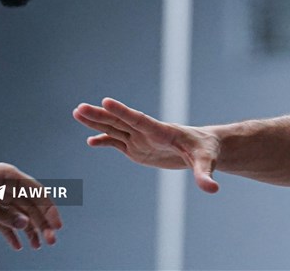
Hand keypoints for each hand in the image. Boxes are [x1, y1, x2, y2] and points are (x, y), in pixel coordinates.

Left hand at [0, 159, 62, 251]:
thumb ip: (1, 212)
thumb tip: (24, 225)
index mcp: (9, 176)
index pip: (36, 193)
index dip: (49, 209)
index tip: (57, 226)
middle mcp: (6, 186)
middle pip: (30, 206)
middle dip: (41, 224)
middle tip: (50, 242)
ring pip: (18, 215)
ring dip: (29, 230)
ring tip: (37, 246)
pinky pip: (2, 222)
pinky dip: (10, 233)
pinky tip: (17, 246)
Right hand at [73, 98, 219, 192]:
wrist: (205, 148)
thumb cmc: (207, 151)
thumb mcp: (207, 162)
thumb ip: (205, 175)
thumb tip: (211, 189)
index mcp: (162, 131)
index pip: (139, 119)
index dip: (122, 111)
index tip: (105, 101)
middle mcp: (148, 132)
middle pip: (120, 122)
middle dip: (100, 116)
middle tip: (79, 108)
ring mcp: (141, 139)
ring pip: (115, 128)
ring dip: (97, 122)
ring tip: (77, 113)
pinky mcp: (138, 148)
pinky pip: (118, 142)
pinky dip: (104, 141)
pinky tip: (91, 141)